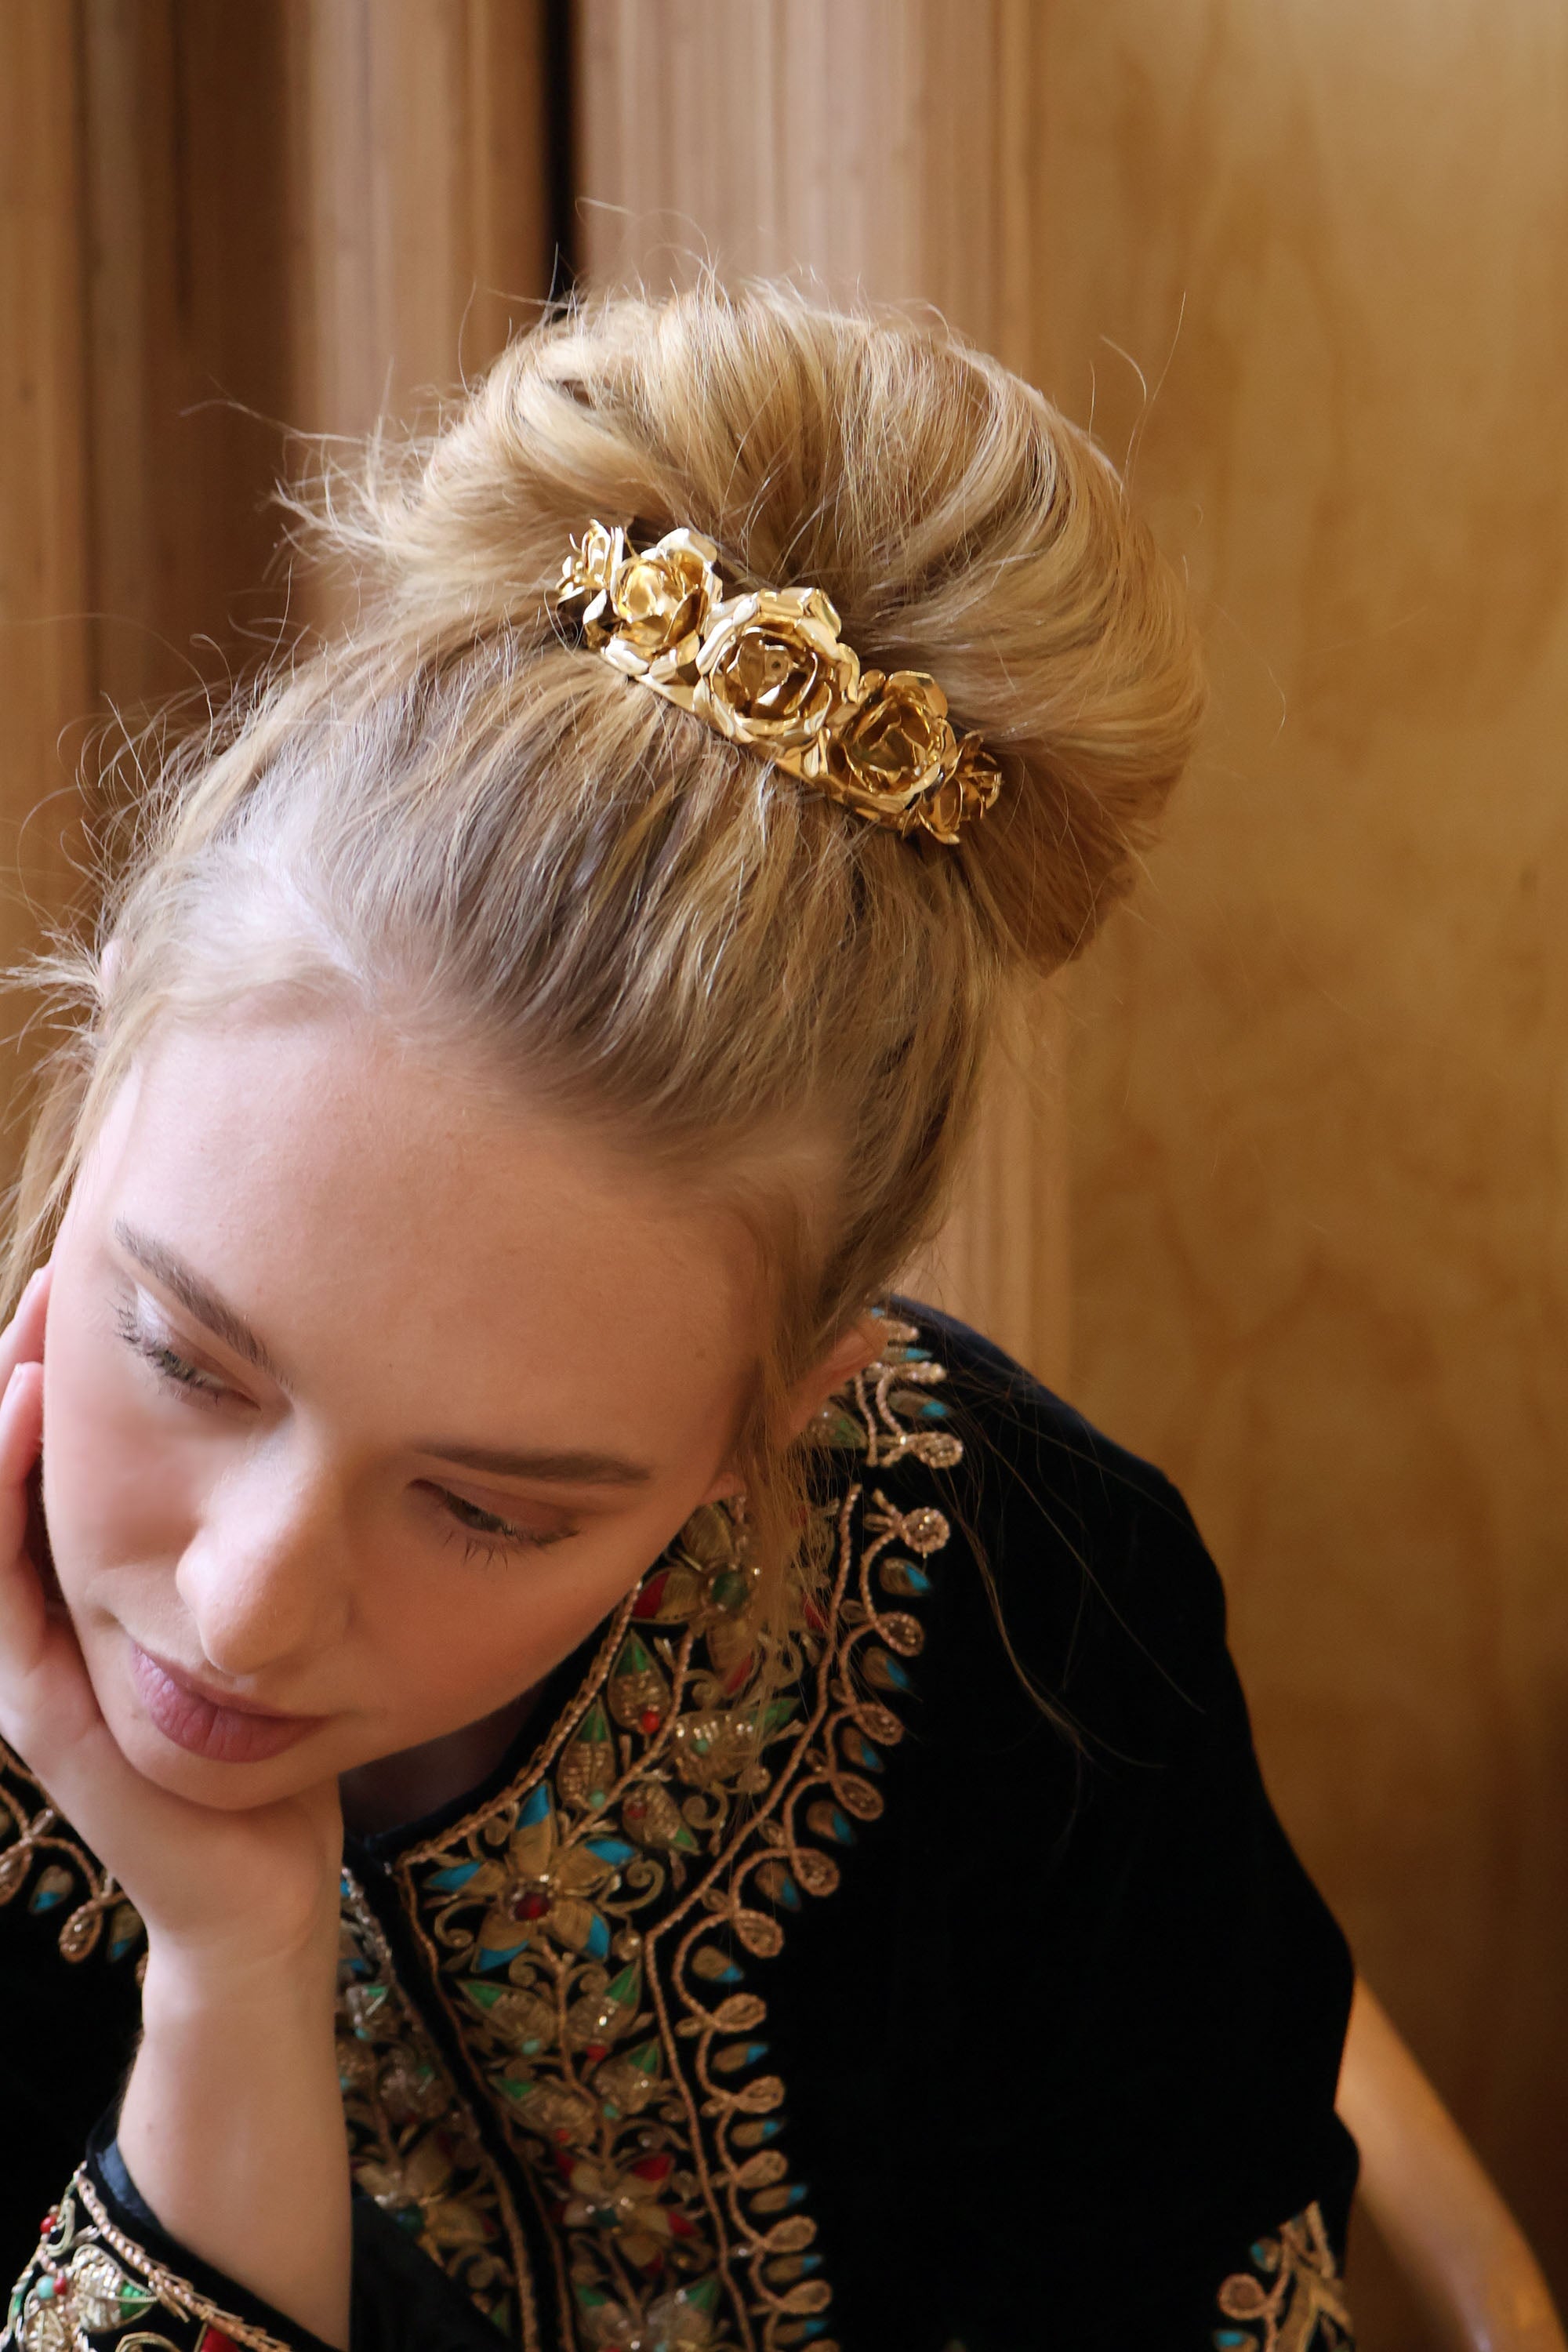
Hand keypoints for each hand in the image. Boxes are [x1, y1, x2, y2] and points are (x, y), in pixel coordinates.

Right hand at [0, 1267, 343, 1979]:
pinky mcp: (41, 1706)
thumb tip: (317, 1428)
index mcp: (96, 1592)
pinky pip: (1, 1585)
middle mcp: (47, 1619)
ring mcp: (33, 1662)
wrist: (267, 1894)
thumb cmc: (278, 1745)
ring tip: (28, 1320)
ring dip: (0, 1415)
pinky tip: (23, 1415)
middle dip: (24, 1365)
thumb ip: (252, 1542)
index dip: (66, 1368)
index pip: (64, 1462)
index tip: (101, 1270)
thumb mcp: (264, 1614)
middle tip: (60, 1265)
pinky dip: (0, 1496)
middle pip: (15, 1472)